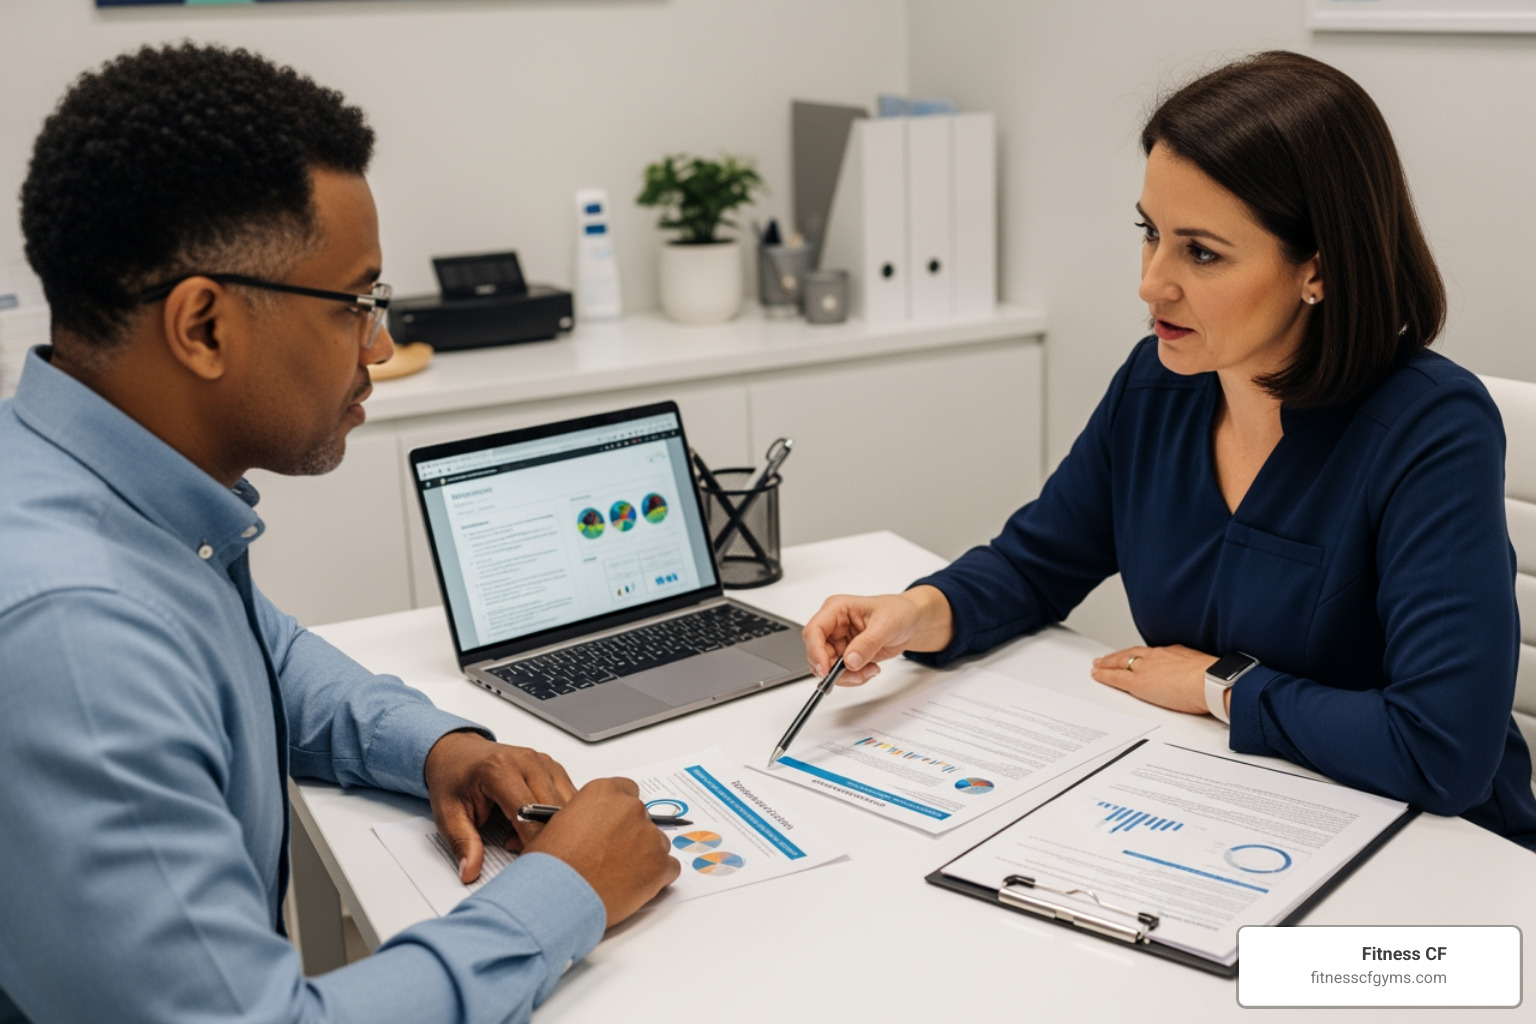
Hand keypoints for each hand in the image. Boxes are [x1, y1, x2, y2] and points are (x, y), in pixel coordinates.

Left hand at [423, 730, 576, 882]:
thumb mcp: (448, 814)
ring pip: (568, 805)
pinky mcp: (554, 768)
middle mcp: (527, 761)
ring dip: (552, 826)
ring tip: (521, 833)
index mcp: (499, 769)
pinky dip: (558, 817)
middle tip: (516, 847)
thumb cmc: (454, 778)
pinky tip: (533, 822)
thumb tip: (471, 871)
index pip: (528, 814)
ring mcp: (544, 762)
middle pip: (553, 810)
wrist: (458, 752)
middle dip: (542, 837)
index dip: (529, 843)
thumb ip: (463, 843)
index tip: (524, 862)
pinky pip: (570, 798)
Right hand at [524, 777, 681, 927]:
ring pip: (657, 844)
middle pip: (643, 818)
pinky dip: (657, 878)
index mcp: (605, 793)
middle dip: (632, 836)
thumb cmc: (551, 865)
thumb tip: (586, 828)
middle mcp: (631, 809)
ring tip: (621, 877)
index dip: (620, 813)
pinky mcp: (661, 866)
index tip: (614, 826)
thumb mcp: (556, 826)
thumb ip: (582, 818)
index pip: (627, 791)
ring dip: (645, 857)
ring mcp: (649, 837)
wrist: (558, 896)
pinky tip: (635, 887)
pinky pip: (669, 869)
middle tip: (614, 857)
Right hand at [802, 586, 954, 685]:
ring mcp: (839, 642)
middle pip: (817, 653)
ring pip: (827, 667)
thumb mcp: (886, 624)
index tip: (826, 670)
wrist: (912, 622)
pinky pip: (841, 672)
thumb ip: (868, 642)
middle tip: (856, 676)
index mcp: (836, 609)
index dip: (815, 652)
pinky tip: (871, 669)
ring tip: (869, 671)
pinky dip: (854, 676)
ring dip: (847, 675)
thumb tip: (850, 660)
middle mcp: (833, 626)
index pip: (814, 631)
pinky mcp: (846, 655)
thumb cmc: (899, 612)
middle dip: (834, 670)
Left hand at [1090, 644, 1217, 715]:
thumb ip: (1195, 670)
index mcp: (1173, 652)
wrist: (1212, 681)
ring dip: (1107, 663)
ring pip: (1120, 663)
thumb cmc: (1214, 678)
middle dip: (1117, 656)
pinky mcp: (1139, 683)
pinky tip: (1097, 675)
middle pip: (1131, 654)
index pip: (1149, 653)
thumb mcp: (1204, 667)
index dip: (1138, 655)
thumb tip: (1200, 677)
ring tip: (1097, 665)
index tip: (1132, 656)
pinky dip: (1105, 675)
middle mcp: (1157, 657)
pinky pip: (1116, 678)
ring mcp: (1146, 668)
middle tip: (1105, 658)